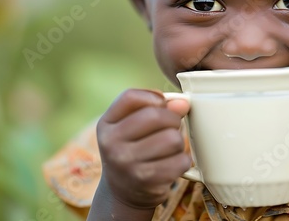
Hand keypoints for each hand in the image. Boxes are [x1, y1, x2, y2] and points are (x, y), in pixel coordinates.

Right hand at [95, 89, 190, 209]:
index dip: (153, 96)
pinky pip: (181, 160)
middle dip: (172, 118)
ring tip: (168, 148)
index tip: (161, 104)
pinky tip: (171, 163)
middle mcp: (112, 145)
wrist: (122, 192)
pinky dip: (182, 160)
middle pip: (156, 116)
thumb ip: (154, 108)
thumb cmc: (132, 149)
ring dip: (178, 141)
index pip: (131, 97)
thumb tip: (183, 103)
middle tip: (170, 126)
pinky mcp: (149, 182)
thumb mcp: (131, 126)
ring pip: (173, 138)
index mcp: (106, 125)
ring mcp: (129, 165)